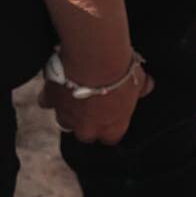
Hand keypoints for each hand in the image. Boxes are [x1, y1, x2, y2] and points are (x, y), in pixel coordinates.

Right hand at [36, 55, 153, 144]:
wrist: (94, 57)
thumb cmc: (120, 70)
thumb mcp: (138, 79)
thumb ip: (142, 87)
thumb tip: (148, 85)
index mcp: (112, 128)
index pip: (111, 139)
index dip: (110, 127)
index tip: (110, 115)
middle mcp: (88, 128)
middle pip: (85, 134)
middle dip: (87, 122)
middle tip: (91, 104)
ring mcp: (67, 116)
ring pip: (65, 122)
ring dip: (68, 110)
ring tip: (73, 93)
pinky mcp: (51, 100)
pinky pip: (47, 102)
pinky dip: (51, 94)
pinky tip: (56, 83)